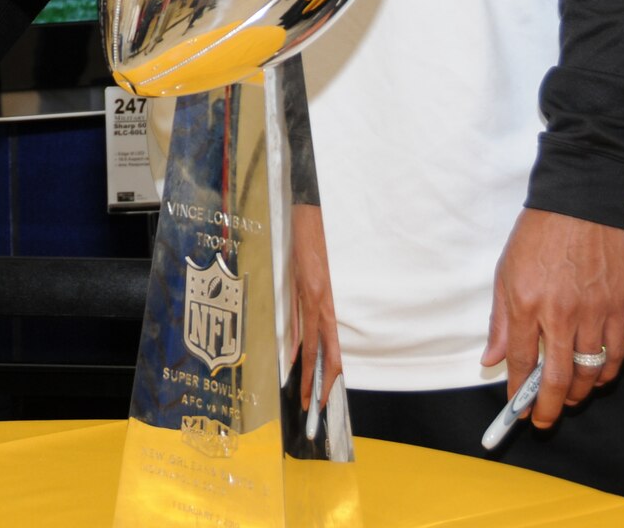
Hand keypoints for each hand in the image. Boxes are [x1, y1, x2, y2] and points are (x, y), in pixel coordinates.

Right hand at [289, 203, 342, 413]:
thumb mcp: (318, 276)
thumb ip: (311, 302)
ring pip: (310, 343)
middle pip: (321, 353)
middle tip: (312, 410)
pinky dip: (296, 345)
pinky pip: (298, 322)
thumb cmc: (319, 240)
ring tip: (305, 397)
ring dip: (306, 372)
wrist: (309, 212)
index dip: (329, 377)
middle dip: (316, 384)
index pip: (331, 351)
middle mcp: (322, 303)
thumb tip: (307, 332)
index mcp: (329, 303)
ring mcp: (311, 296)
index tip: (324, 399)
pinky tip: (292, 362)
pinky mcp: (300, 287)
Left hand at [481, 208, 623, 429]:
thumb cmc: (537, 236)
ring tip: (569, 400)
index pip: (522, 363)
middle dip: (549, 408)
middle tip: (543, 420)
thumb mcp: (505, 273)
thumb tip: (491, 360)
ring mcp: (594, 312)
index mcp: (526, 304)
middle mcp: (560, 314)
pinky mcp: (620, 306)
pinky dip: (607, 374)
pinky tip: (598, 379)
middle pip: (558, 378)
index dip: (519, 393)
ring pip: (590, 372)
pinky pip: (616, 354)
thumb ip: (500, 322)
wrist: (579, 202)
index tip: (517, 408)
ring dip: (579, 394)